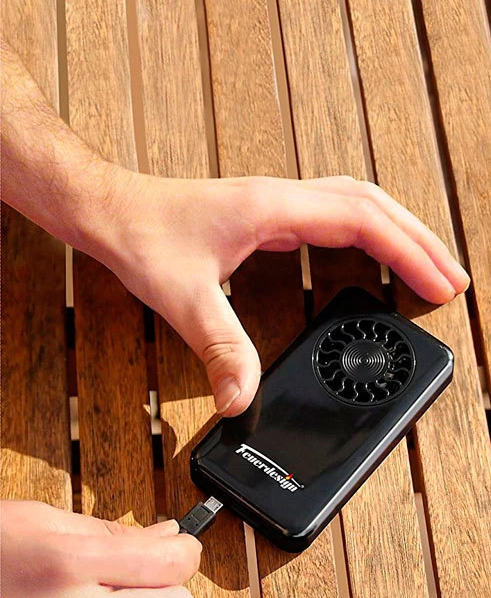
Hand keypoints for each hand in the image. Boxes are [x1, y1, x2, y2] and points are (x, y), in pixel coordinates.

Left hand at [1, 44, 468, 417]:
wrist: (107, 207)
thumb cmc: (140, 234)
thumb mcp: (181, 296)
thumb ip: (219, 347)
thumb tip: (243, 398)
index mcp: (274, 208)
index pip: (362, 222)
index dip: (408, 253)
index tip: (439, 285)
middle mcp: (282, 198)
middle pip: (373, 205)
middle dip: (419, 241)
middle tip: (453, 281)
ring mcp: (276, 203)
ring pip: (358, 203)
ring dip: (398, 231)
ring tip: (427, 265)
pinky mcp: (266, 214)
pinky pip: (335, 215)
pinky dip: (367, 233)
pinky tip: (371, 255)